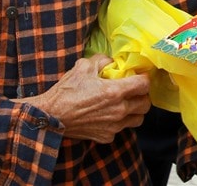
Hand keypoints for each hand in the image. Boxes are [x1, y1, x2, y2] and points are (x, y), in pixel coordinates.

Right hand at [19, 54, 150, 142]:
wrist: (50, 116)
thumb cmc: (66, 91)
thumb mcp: (83, 67)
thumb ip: (102, 60)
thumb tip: (111, 61)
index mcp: (115, 92)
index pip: (144, 84)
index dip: (144, 78)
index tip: (139, 76)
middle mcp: (119, 111)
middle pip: (145, 104)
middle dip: (143, 96)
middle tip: (134, 91)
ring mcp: (113, 126)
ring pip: (138, 120)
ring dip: (135, 111)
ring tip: (126, 105)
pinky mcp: (105, 137)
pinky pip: (121, 130)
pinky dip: (119, 124)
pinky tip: (109, 116)